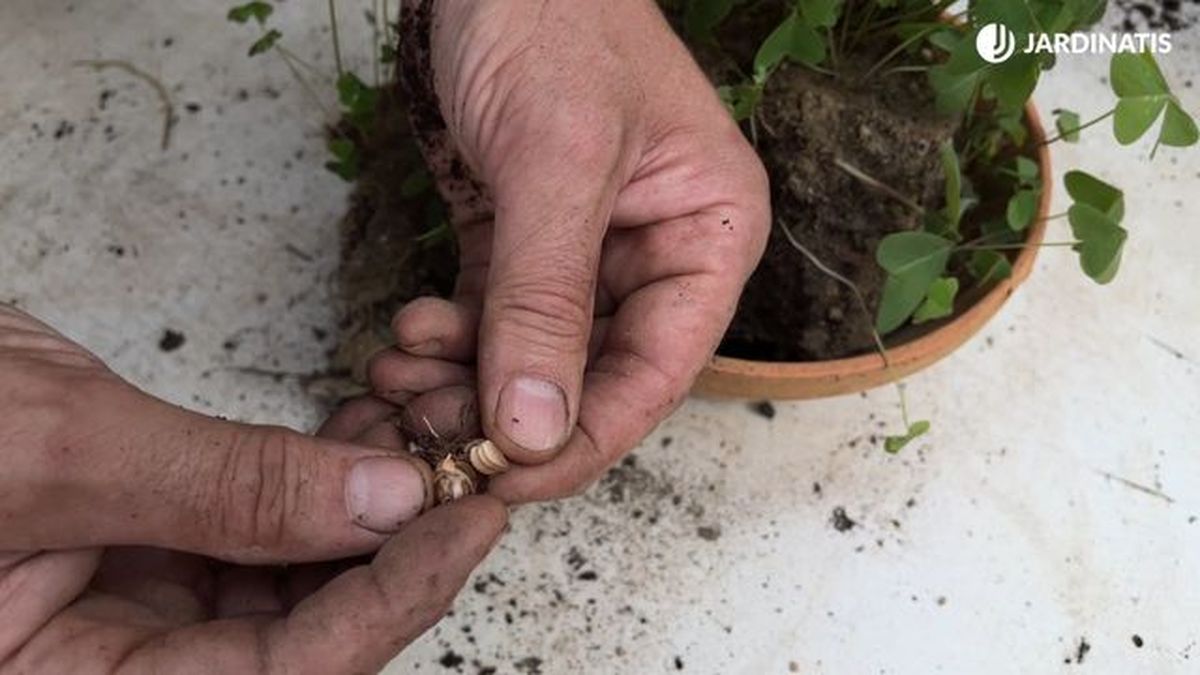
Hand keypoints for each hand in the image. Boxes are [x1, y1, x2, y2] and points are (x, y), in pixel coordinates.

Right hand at [0, 305, 505, 671]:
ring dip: (360, 512)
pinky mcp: (136, 546)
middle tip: (463, 467)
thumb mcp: (46, 453)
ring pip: (283, 581)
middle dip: (388, 551)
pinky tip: (357, 435)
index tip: (469, 520)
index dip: (388, 600)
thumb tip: (385, 502)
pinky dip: (312, 483)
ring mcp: (124, 609)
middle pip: (294, 637)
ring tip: (416, 436)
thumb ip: (221, 489)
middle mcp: (107, 668)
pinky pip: (250, 529)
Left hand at [387, 0, 769, 501]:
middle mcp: (657, 253)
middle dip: (511, 412)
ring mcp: (589, 251)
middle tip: (435, 438)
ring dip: (467, 382)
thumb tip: (537, 427)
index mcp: (709, 234)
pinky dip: (450, 343)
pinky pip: (493, 320)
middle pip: (593, 375)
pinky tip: (408, 338)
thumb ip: (547, 298)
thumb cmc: (553, 15)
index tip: (508, 476)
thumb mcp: (557, 159)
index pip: (658, 370)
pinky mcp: (526, 240)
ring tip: (402, 376)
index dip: (586, 437)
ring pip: (535, 357)